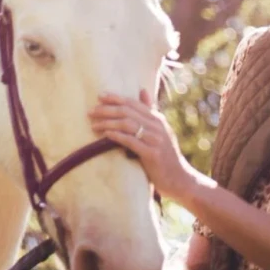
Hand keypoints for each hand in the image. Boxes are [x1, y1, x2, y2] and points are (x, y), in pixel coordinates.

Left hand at [88, 89, 201, 205]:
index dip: (116, 98)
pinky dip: (117, 136)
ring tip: (94, 124)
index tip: (99, 96)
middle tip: (91, 111)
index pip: (133, 103)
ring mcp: (156, 139)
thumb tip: (142, 90)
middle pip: (127, 112)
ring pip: (127, 124)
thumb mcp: (159, 131)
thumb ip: (150, 112)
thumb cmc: (165, 155)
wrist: (179, 179)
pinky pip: (131, 141)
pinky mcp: (152, 154)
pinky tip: (106, 134)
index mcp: (157, 119)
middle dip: (107, 110)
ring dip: (108, 122)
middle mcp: (157, 126)